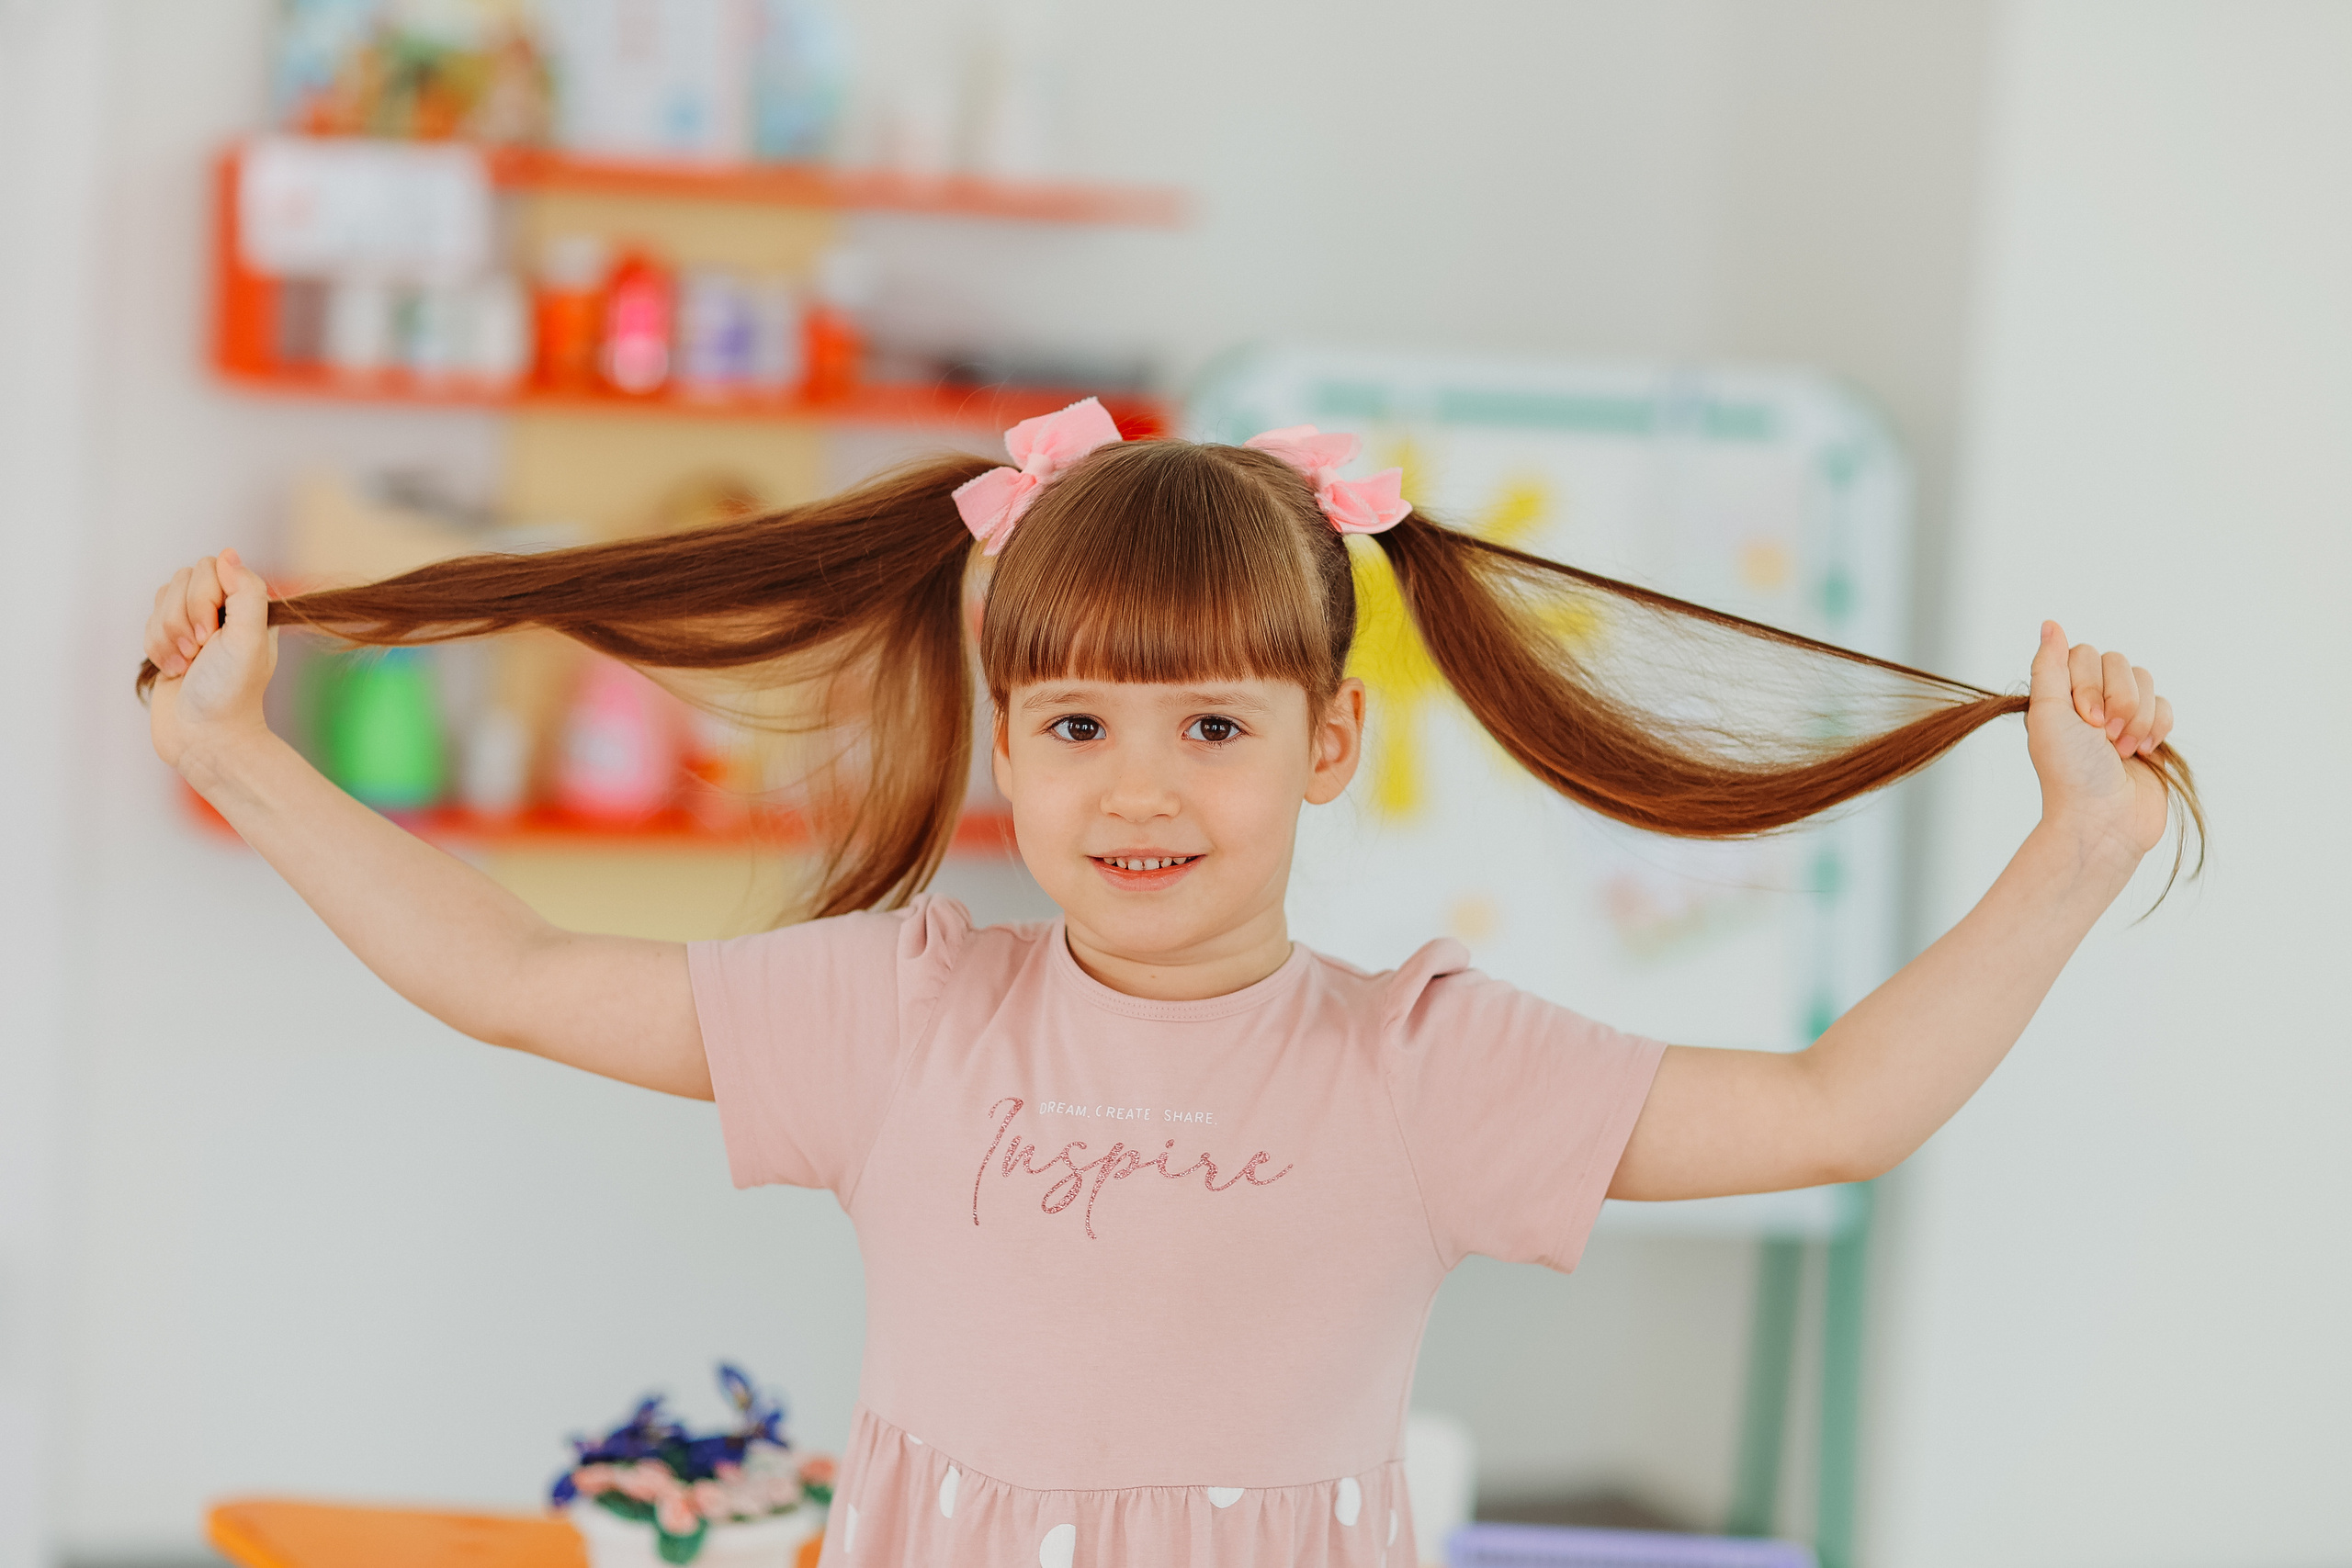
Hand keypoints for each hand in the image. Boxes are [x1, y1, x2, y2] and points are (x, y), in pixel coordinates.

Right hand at [144, 546, 278, 773]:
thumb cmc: (231, 692)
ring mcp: (194, 626)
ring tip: (187, 665)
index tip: (211, 634)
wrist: (205, 737)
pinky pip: (148, 623)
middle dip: (181, 618)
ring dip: (167, 636)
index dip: (202, 597)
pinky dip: (156, 648)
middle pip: (181, 580)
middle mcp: (222, 612)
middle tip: (199, 652)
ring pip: (160, 601)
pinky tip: (174, 671)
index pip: (211, 567)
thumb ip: (246, 593)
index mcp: (247, 607)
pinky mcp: (171, 643)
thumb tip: (229, 553)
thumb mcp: (248, 639)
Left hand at [2026, 620, 2174, 868]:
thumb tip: (2049, 623)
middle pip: (2119, 662)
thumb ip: (2049, 667)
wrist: (2104, 819)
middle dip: (2117, 700)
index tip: (2083, 719)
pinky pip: (2164, 705)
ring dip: (2136, 716)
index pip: (2084, 653)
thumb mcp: (2048, 714)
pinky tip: (2143, 753)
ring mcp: (2121, 716)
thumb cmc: (2071, 772)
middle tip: (2103, 736)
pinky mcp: (2149, 733)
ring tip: (2122, 749)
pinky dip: (2156, 727)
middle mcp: (2089, 702)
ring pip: (2144, 681)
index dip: (2090, 683)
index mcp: (2059, 695)